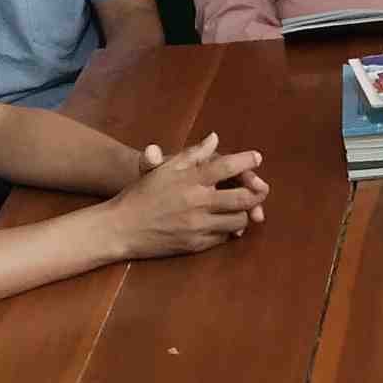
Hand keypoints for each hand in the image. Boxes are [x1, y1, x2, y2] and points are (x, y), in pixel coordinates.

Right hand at [116, 134, 267, 255]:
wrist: (121, 227)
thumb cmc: (142, 194)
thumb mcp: (164, 168)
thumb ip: (192, 154)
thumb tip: (214, 138)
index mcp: (190, 180)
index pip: (228, 167)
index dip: (247, 161)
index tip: (257, 158)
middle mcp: (198, 202)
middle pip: (243, 198)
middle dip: (257, 193)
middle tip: (261, 188)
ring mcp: (198, 225)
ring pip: (238, 220)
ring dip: (245, 213)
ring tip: (244, 207)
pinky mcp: (196, 244)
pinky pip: (224, 237)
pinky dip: (230, 229)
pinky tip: (226, 222)